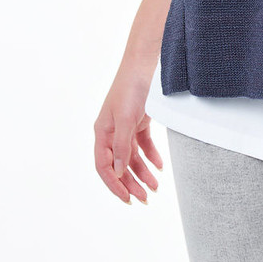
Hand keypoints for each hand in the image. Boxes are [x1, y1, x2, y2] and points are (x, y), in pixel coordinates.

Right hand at [94, 68, 163, 204]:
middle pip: (120, 165)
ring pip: (133, 157)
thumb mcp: (126, 118)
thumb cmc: (132, 87)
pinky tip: (160, 166)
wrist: (146, 62)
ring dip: (143, 173)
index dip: (114, 184)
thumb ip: (122, 145)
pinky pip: (143, 145)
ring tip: (156, 187)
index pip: (104, 166)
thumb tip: (119, 172)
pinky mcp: (139, 121)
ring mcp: (126, 127)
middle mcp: (111, 132)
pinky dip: (151, 156)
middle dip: (131, 183)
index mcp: (102, 132)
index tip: (128, 199)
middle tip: (145, 198)